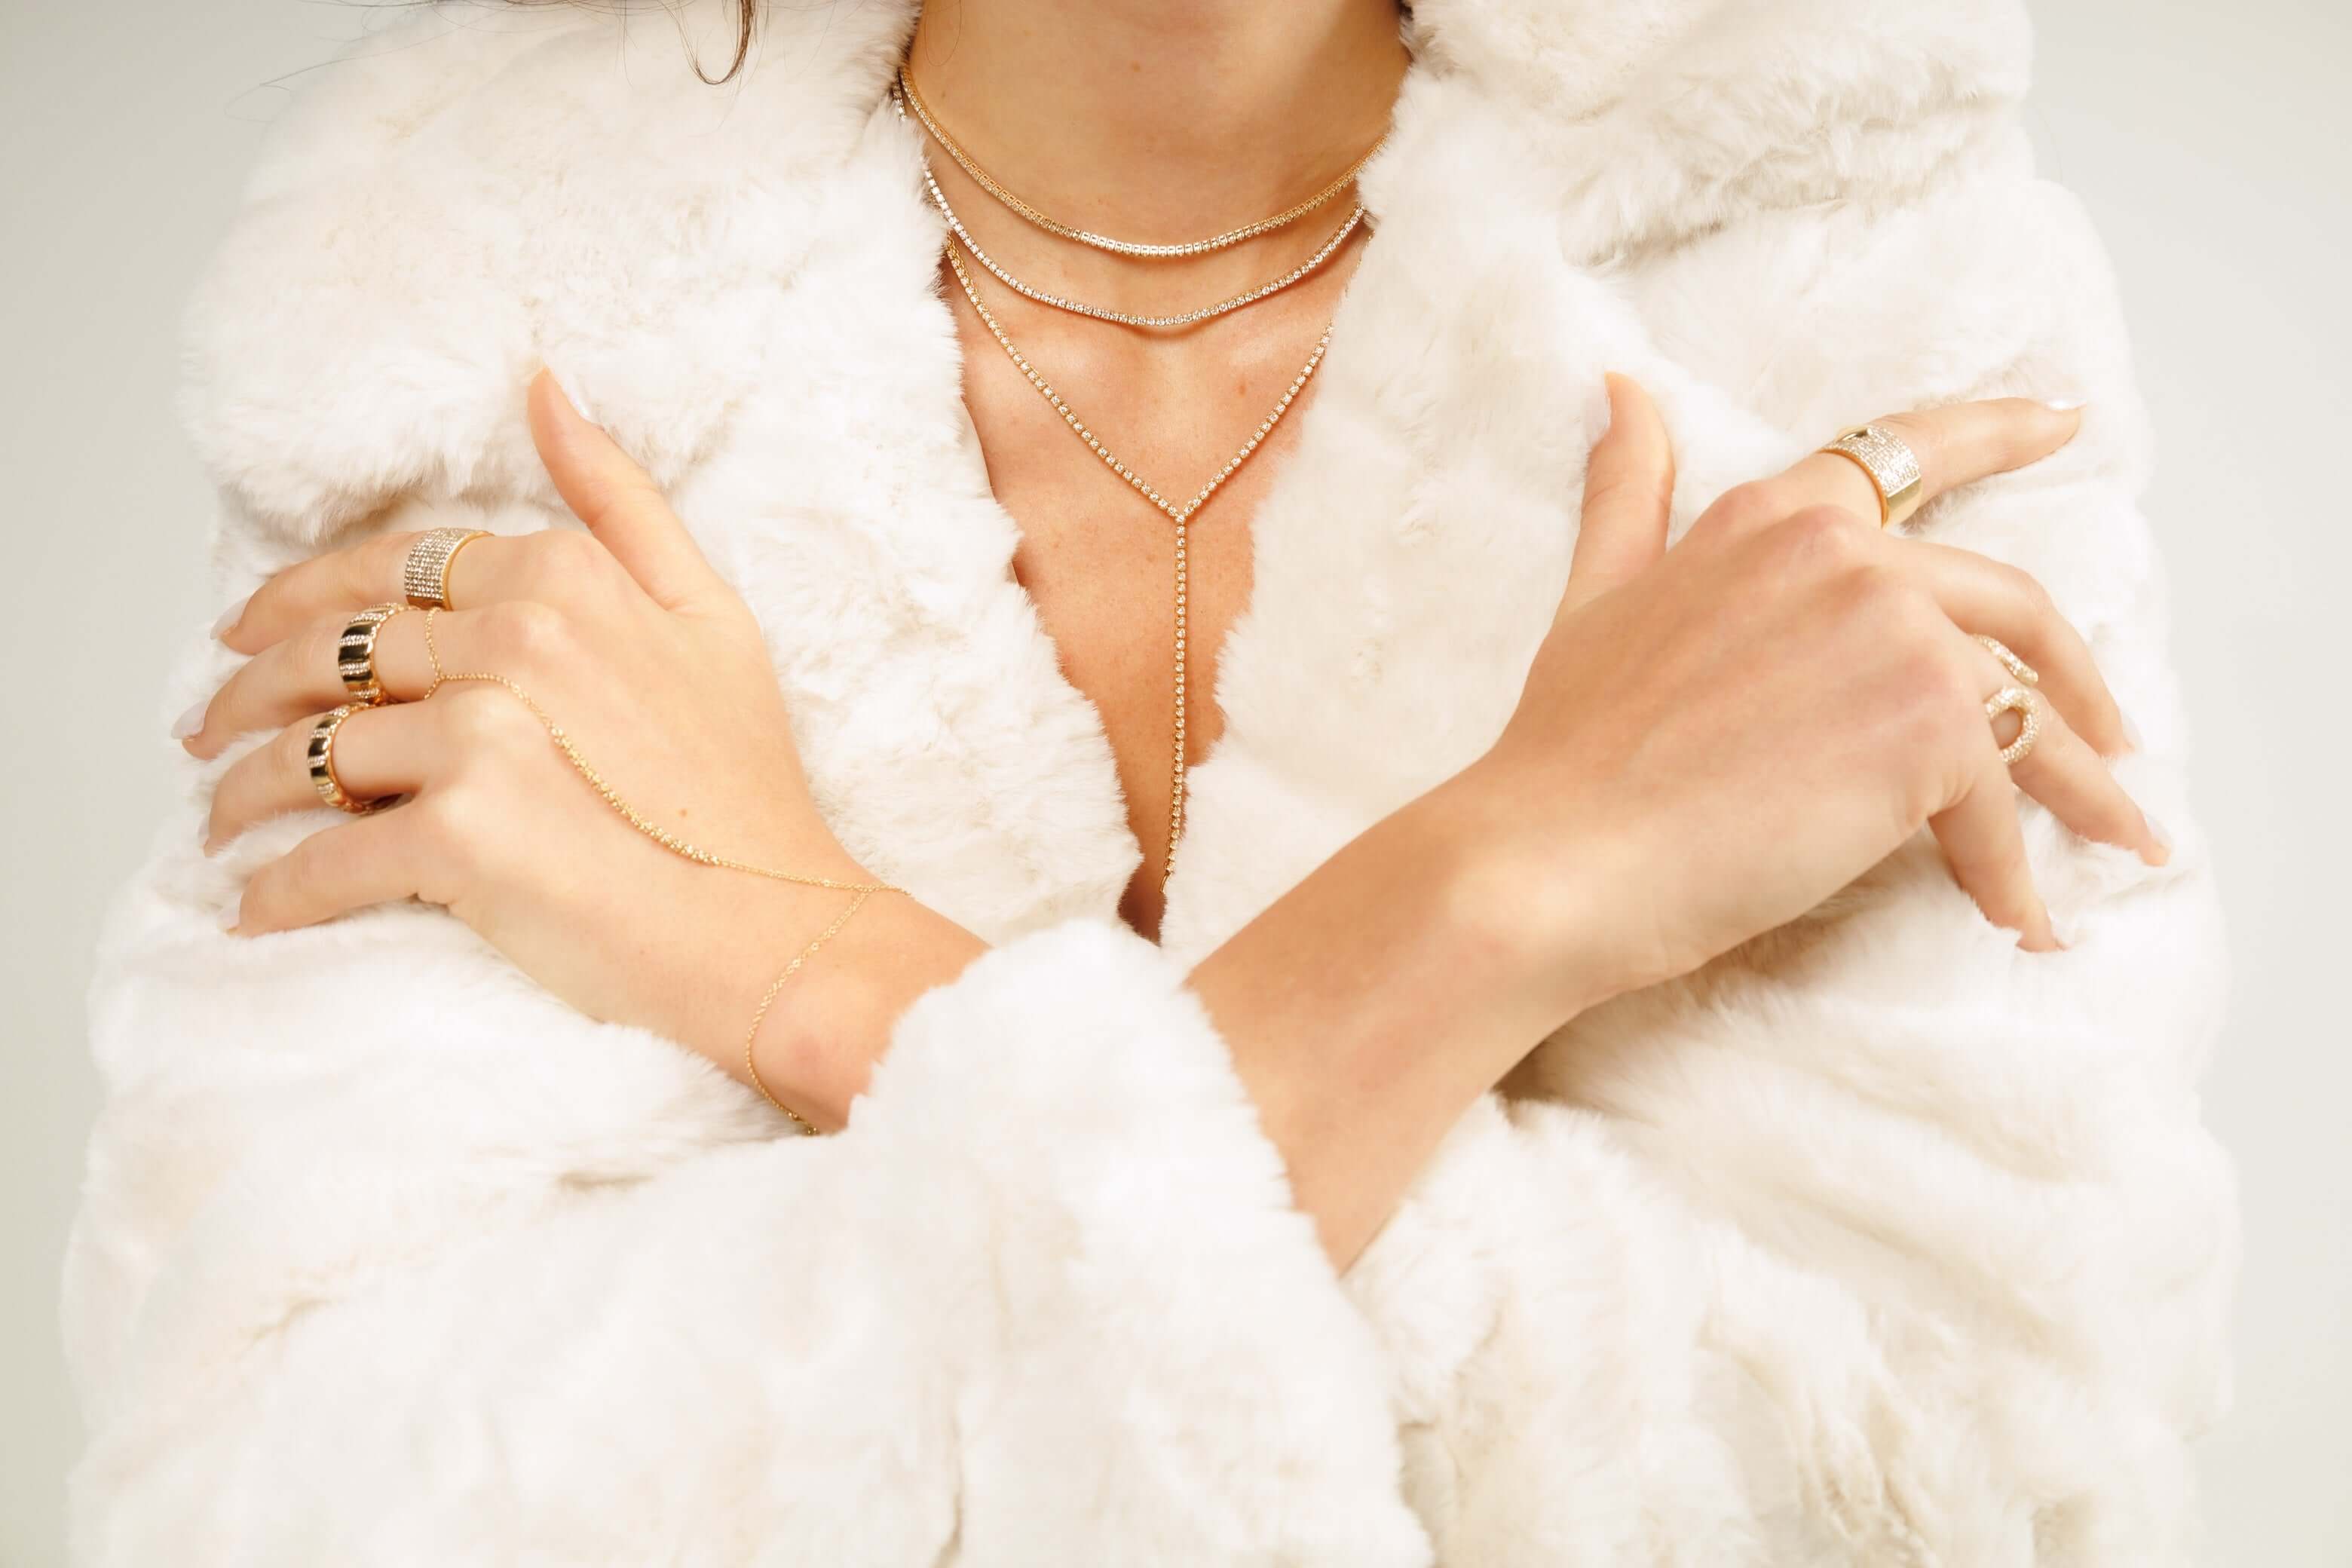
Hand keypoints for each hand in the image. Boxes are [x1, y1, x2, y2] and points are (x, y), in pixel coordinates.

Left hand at [187, 370, 930, 1095]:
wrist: (779, 928)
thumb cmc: (749, 786)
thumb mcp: (710, 612)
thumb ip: (620, 501)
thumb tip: (543, 387)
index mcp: (562, 578)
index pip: (388, 572)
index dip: (298, 599)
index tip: (245, 632)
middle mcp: (513, 641)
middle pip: (331, 655)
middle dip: (248, 692)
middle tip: (207, 729)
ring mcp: (483, 737)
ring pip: (313, 754)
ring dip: (249, 792)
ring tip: (226, 823)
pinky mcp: (460, 837)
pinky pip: (327, 858)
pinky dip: (279, 889)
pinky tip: (258, 906)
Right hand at [1469, 377, 2163, 1005]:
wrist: (1552, 858)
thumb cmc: (1563, 753)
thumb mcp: (1597, 598)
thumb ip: (1630, 496)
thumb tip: (1621, 394)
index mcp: (1772, 520)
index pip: (1904, 453)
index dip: (1998, 433)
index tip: (2062, 423)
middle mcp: (1847, 555)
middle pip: (2006, 603)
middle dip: (2073, 674)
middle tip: (2107, 732)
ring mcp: (1897, 633)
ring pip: (2025, 712)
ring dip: (2079, 786)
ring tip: (2110, 839)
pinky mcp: (1929, 727)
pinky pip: (2000, 807)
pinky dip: (2012, 872)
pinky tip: (2017, 919)